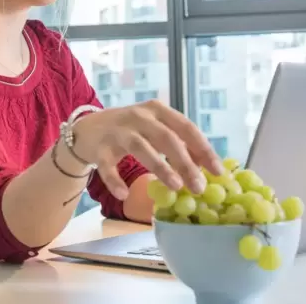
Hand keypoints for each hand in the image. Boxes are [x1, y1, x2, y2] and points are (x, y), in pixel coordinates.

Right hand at [71, 100, 222, 200]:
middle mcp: (139, 116)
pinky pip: (107, 165)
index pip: (185, 127)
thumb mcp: (154, 130)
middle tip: (200, 186)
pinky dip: (115, 180)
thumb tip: (206, 167)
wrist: (87, 128)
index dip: (203, 149)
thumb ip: (177, 144)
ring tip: (176, 187)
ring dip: (160, 167)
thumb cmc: (129, 131)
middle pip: (166, 137)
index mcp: (157, 110)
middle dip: (185, 162)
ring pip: (141, 147)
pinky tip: (124, 194)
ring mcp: (118, 130)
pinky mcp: (99, 147)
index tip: (218, 171)